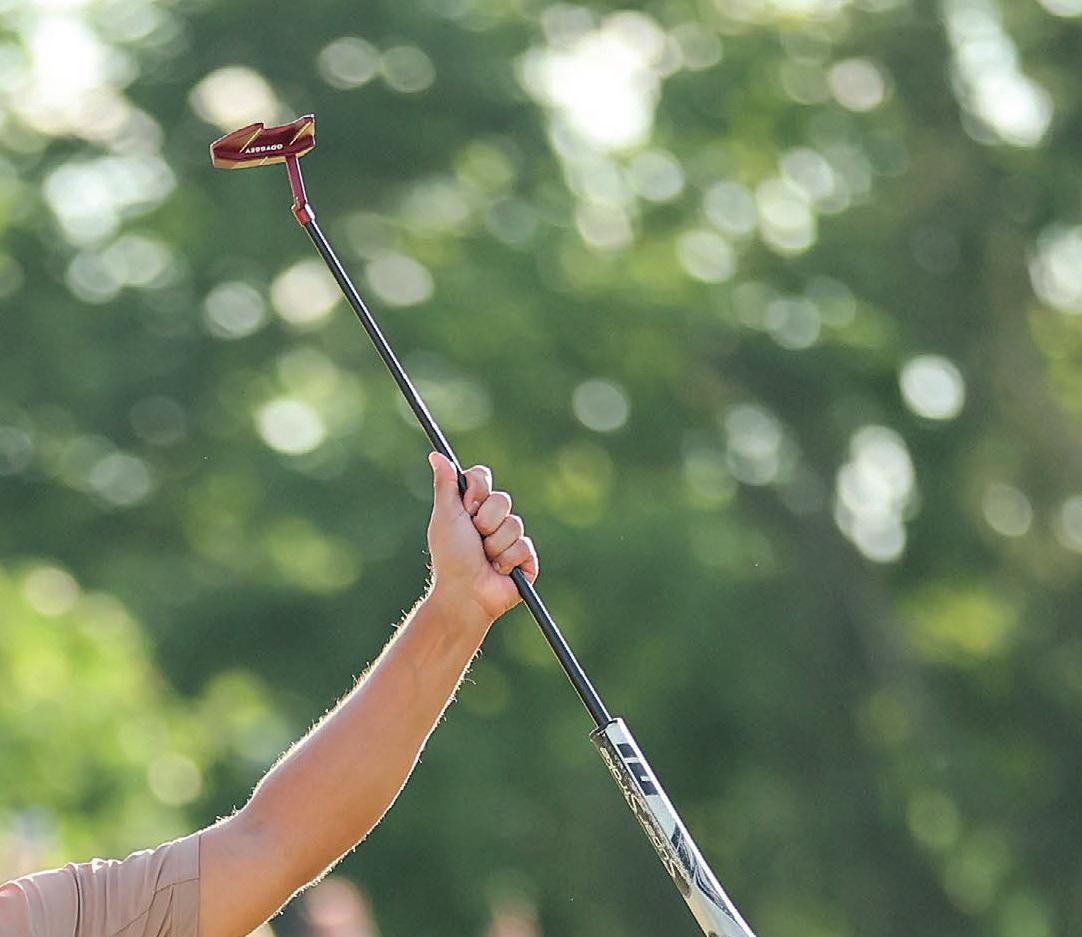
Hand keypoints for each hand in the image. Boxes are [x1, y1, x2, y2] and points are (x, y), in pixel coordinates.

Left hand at [426, 452, 538, 623]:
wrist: (464, 593)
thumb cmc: (450, 557)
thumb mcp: (446, 517)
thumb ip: (445, 485)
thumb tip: (436, 455)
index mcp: (474, 508)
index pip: (483, 478)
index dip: (476, 491)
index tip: (466, 507)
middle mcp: (494, 520)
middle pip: (503, 499)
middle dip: (485, 521)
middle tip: (474, 538)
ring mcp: (512, 539)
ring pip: (514, 524)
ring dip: (494, 544)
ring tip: (485, 559)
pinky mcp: (527, 559)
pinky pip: (524, 545)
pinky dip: (507, 559)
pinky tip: (499, 570)